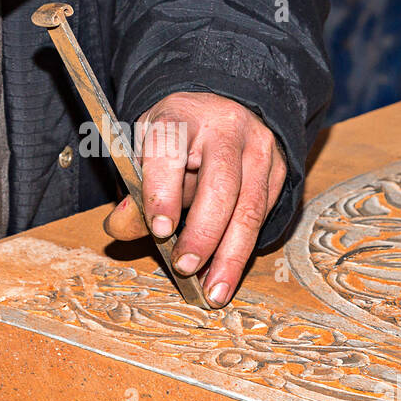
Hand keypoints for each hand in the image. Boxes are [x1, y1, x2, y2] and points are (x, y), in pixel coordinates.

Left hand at [103, 92, 286, 307]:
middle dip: (203, 233)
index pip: (169, 152)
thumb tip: (120, 228)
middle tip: (185, 268)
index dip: (163, 192)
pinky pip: (264, 215)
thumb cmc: (176, 135)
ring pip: (251, 207)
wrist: (221, 109)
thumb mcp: (144, 151)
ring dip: (231, 255)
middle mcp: (225, 128)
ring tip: (213, 291)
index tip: (159, 230)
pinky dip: (244, 250)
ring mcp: (258, 148)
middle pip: (220, 185)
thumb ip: (133, 191)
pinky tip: (225, 274)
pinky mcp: (279, 170)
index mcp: (180, 117)